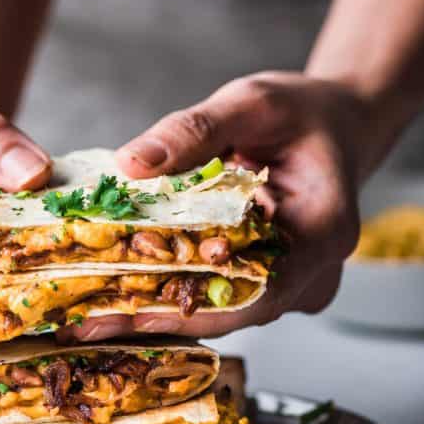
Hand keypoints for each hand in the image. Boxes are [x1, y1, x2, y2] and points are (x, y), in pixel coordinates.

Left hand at [59, 71, 366, 341]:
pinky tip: (121, 290)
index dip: (197, 306)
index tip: (135, 311)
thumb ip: (195, 129)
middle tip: (89, 321)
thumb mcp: (251, 102)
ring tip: (92, 313)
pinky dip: (175, 290)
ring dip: (162, 308)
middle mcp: (314, 270)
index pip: (261, 288)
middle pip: (235, 309)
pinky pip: (221, 294)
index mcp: (325, 229)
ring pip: (224, 309)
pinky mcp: (269, 280)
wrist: (334, 123)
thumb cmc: (303, 111)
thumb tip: (133, 163)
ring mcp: (293, 282)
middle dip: (161, 316)